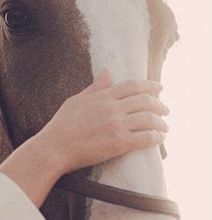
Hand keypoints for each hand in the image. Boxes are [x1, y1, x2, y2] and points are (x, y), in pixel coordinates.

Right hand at [39, 68, 167, 173]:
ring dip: (161, 123)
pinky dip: (157, 138)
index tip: (160, 88)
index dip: (150, 85)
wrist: (54, 148)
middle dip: (160, 105)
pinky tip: (159, 139)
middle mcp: (112, 108)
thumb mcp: (76, 100)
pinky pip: (146, 138)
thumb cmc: (61, 125)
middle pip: (146, 101)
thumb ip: (95, 87)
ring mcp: (116, 125)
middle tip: (165, 110)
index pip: (133, 85)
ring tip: (164, 127)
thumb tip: (107, 71)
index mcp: (102, 96)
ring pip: (149, 119)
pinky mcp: (119, 143)